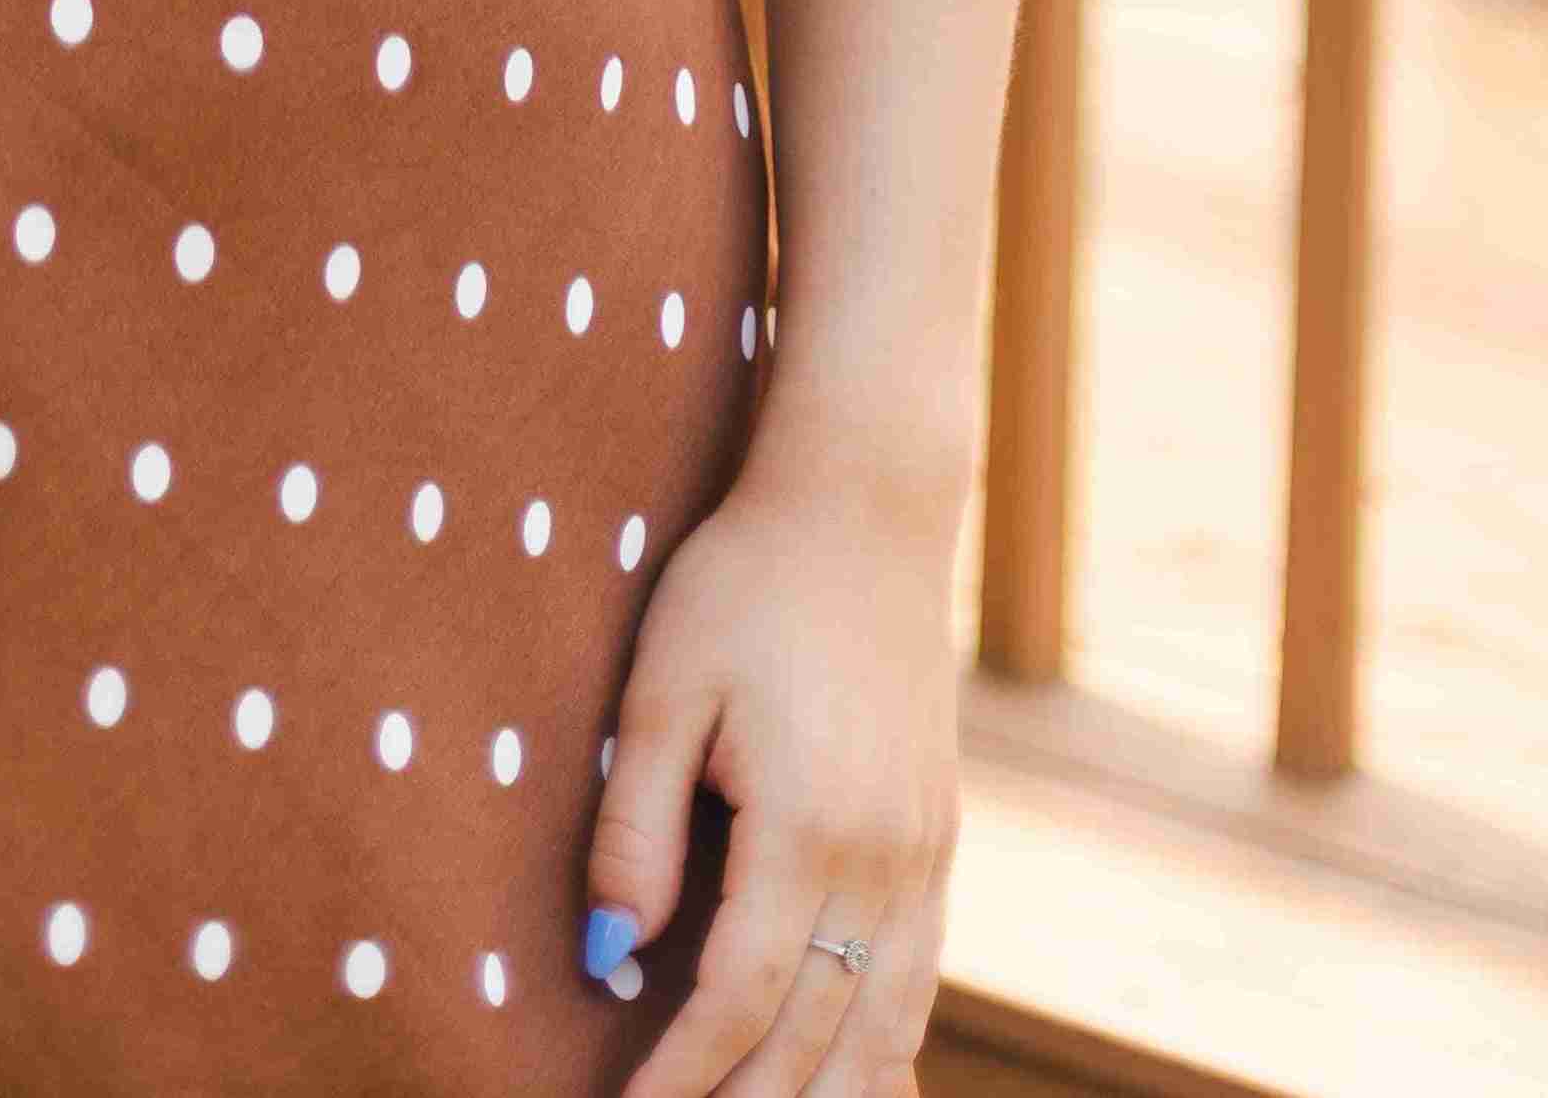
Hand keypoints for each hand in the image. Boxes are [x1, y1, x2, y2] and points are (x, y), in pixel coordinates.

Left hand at [583, 455, 960, 1093]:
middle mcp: (882, 860)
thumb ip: (637, 824)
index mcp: (809, 825)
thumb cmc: (746, 584)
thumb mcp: (664, 685)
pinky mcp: (939, 842)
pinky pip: (918, 984)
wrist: (866, 507)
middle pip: (815, 1039)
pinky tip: (851, 1085)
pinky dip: (885, 1053)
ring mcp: (924, 857)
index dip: (680, 1076)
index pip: (738, 999)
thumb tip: (608, 951)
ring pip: (882, 1031)